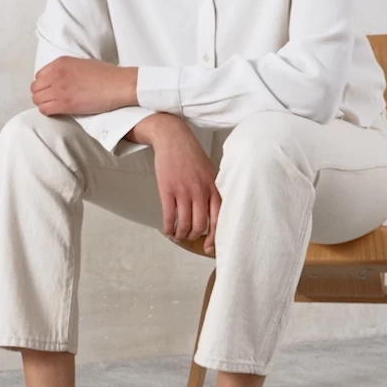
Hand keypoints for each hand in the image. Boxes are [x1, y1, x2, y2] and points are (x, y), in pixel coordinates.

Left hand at [31, 57, 135, 115]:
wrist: (118, 84)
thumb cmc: (106, 74)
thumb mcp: (83, 63)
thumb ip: (67, 69)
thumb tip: (62, 77)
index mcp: (61, 62)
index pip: (39, 75)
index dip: (44, 84)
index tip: (50, 89)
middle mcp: (56, 74)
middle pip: (35, 88)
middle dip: (41, 94)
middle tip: (51, 99)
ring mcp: (59, 89)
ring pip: (37, 99)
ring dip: (44, 103)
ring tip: (54, 106)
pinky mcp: (64, 104)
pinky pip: (44, 109)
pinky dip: (48, 112)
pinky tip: (56, 112)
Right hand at [149, 121, 221, 255]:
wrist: (174, 139)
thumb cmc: (192, 156)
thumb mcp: (211, 173)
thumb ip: (214, 193)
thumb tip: (215, 217)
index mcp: (214, 188)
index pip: (220, 219)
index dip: (215, 238)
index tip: (209, 247)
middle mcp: (201, 191)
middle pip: (201, 226)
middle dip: (194, 236)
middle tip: (190, 237)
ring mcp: (184, 191)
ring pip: (185, 224)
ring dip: (181, 234)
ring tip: (178, 234)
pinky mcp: (167, 190)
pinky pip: (169, 217)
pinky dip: (168, 228)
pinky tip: (167, 230)